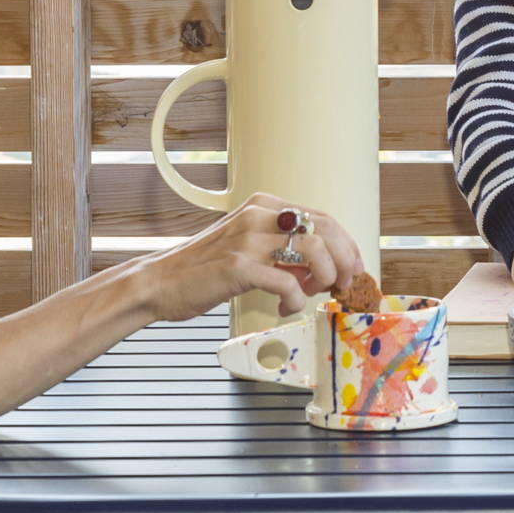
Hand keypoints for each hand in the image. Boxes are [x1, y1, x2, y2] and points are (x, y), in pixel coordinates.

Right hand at [131, 193, 360, 322]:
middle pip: (325, 230)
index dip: (347, 244)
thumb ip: (282, 249)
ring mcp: (247, 239)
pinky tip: (284, 306)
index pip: (322, 217)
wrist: (159, 282)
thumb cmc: (204, 269)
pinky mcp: (237, 266)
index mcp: (263, 205)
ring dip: (322, 278)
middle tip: (343, 284)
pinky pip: (287, 282)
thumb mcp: (247, 246)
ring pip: (313, 251)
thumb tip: (321, 266)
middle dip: (345, 260)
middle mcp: (257, 216)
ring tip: (309, 294)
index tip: (354, 267)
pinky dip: (295, 299)